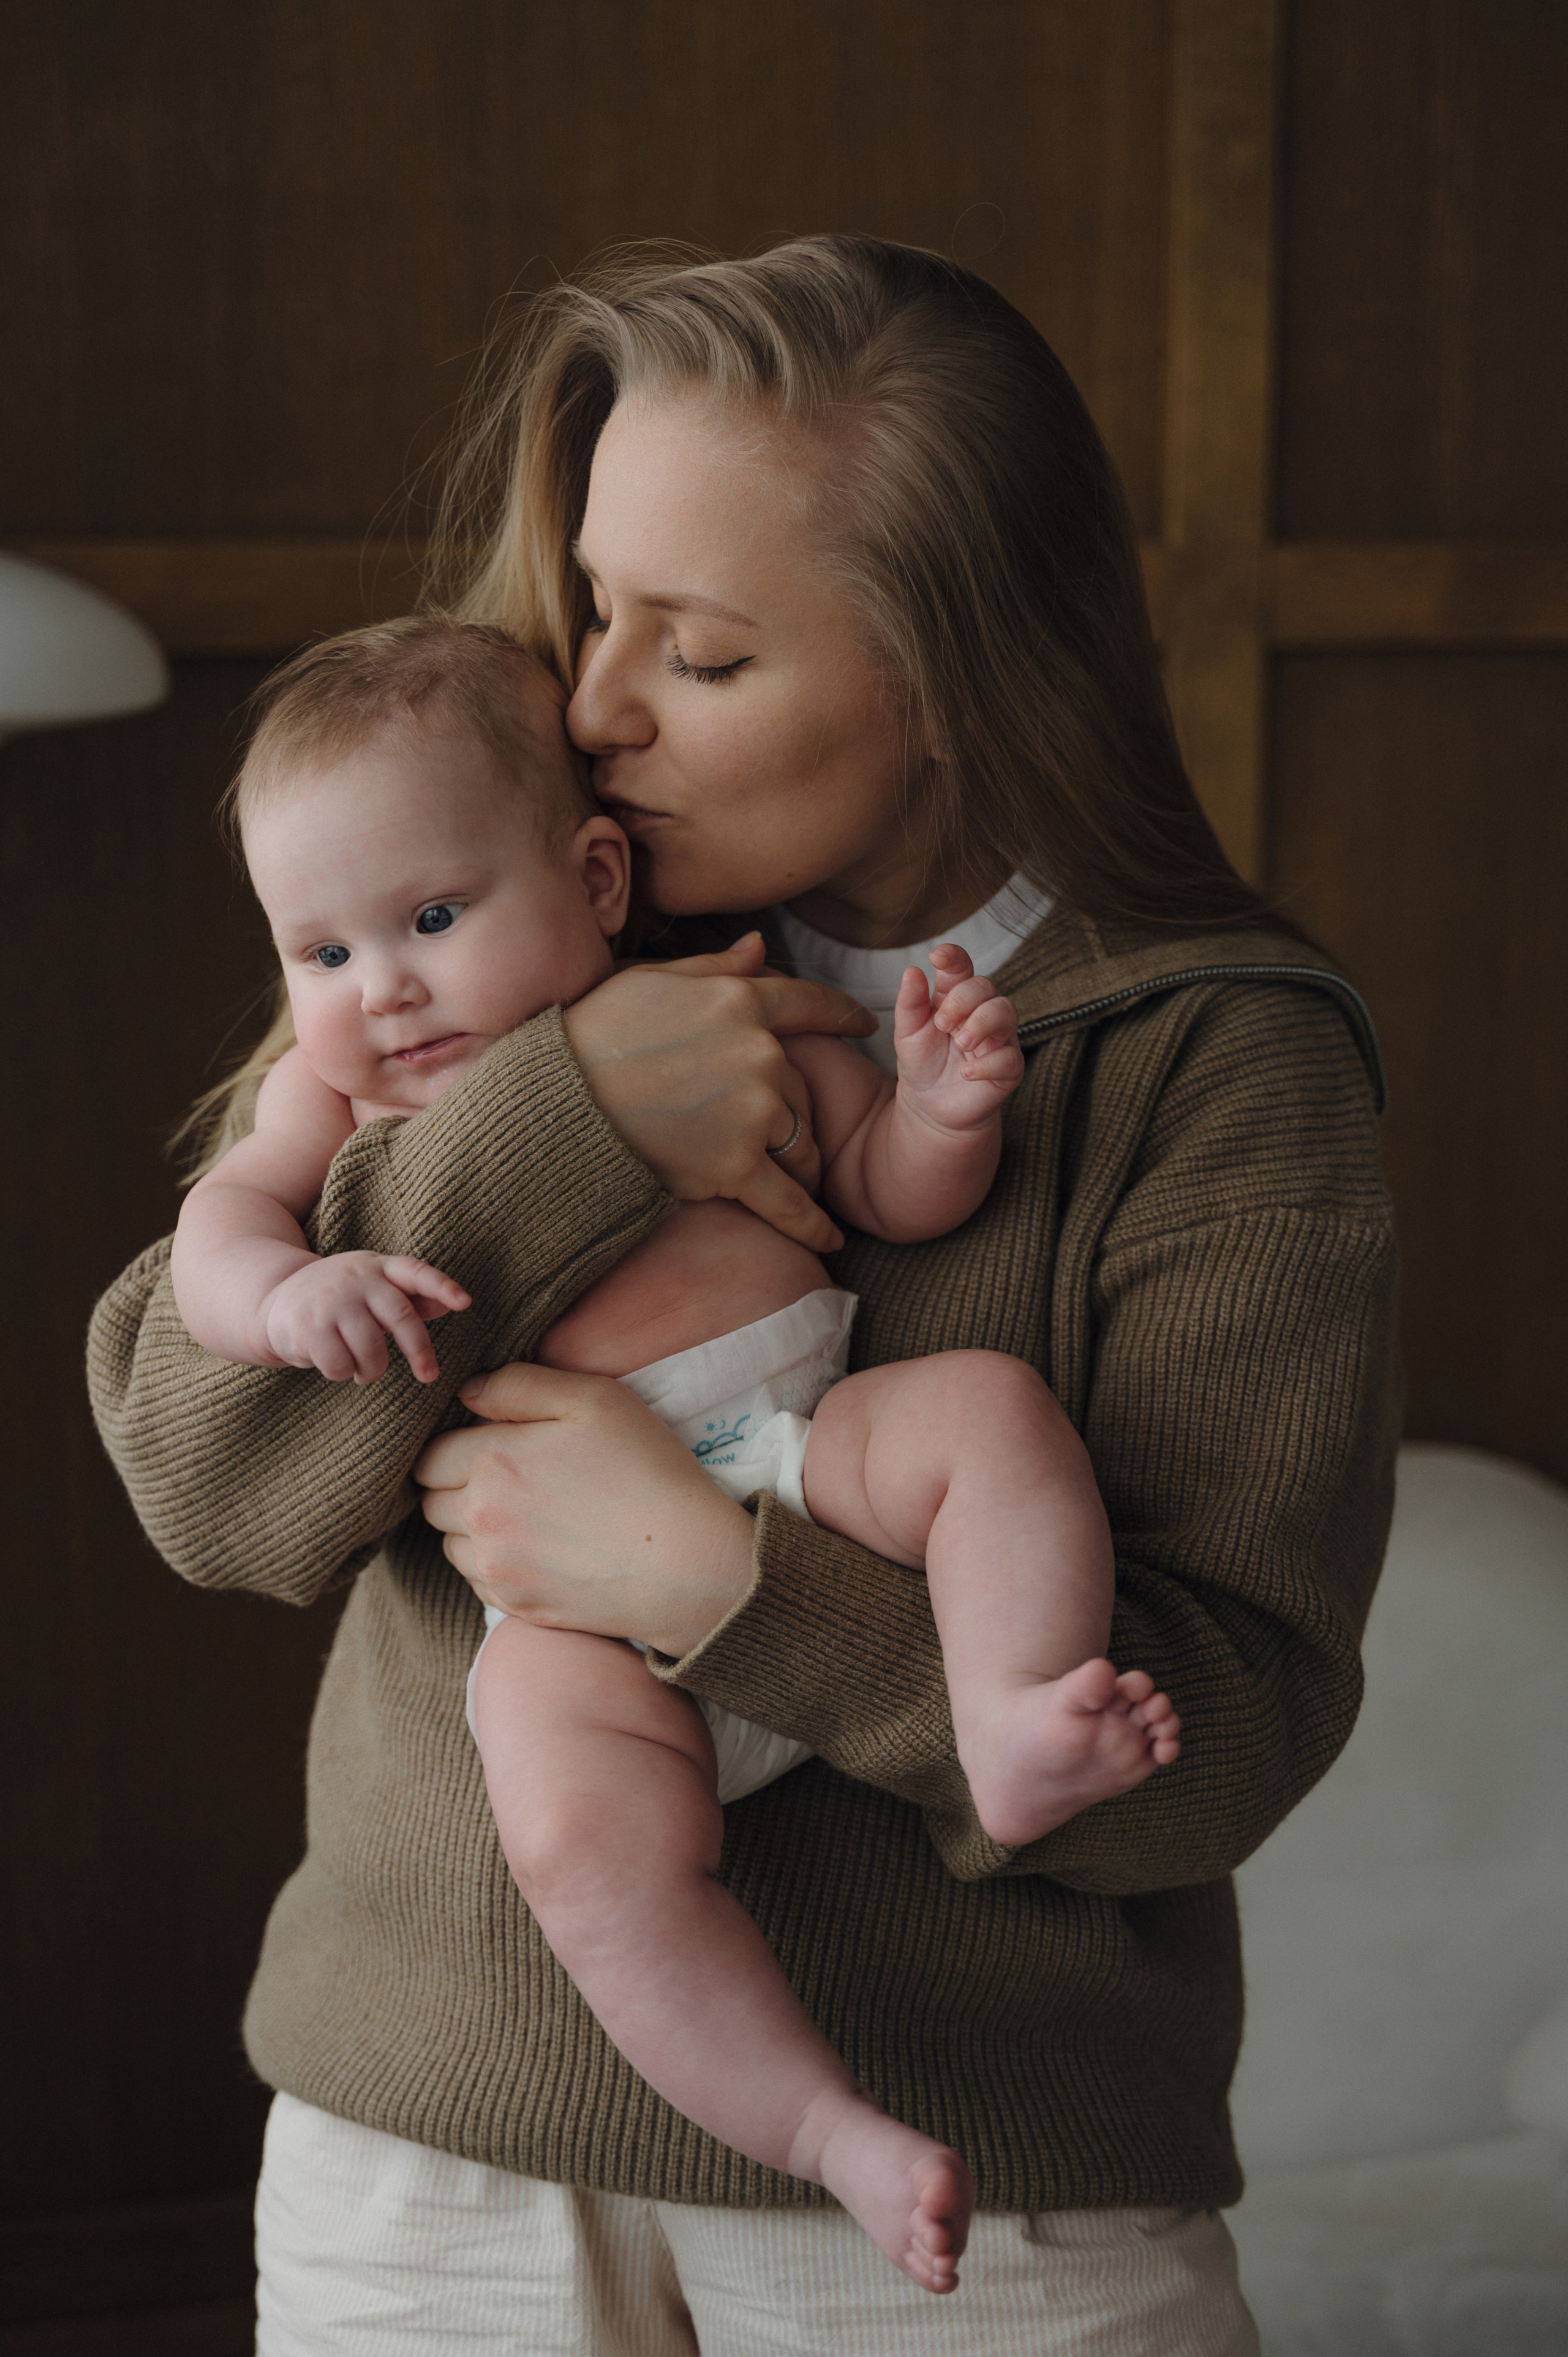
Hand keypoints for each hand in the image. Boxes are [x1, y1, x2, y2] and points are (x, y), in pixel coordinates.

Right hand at [261, 1253, 469, 1383]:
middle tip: (429, 1376)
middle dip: (420, 1351)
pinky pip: (341, 1366)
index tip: (465, 1302)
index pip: (415, 1271)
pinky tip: (335, 1364)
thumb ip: (409, 1297)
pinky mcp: (307, 1326)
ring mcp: (331, 1301)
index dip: (441, 1286)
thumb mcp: (373, 1289)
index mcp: (377, 1267)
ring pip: (372, 1351)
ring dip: (371, 1371)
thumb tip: (450, 1304)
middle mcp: (356, 1278)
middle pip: (401, 1317)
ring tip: (362, 1370)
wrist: (273, 1300)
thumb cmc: (338, 1299)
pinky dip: (343, 1374)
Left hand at [415, 1363, 754, 1656]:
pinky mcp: (516, 1606)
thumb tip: (468, 1392)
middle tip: (509, 1474)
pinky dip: (494, 1562)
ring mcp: (496, 1569)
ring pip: (450, 1542)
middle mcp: (481, 1519)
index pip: (428, 1454)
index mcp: (492, 1462)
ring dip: (470, 1525)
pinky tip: (539, 1548)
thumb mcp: (594, 1399)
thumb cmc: (647, 1470)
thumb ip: (520, 1385)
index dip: (452, 1442)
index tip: (486, 1440)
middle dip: (455, 1483)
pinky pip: (478, 1579)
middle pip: (431, 1499)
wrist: (685, 1564)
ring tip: (525, 1512)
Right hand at [562, 932, 875, 1252]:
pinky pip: (788, 1201)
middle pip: (800, 1088)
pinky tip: (830, 1239)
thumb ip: (716, 968)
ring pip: (799, 1142)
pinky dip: (811, 1225)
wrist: (560, 1099)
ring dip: (799, 1163)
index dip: (841, 1014)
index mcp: (740, 1001)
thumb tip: (760, 946)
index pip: (809, 1005)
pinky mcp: (735, 1165)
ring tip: (794, 1182)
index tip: (864, 1024)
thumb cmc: (594, 1032)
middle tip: (773, 1133)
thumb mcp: (653, 981)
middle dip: (793, 1112)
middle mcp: (759, 1053)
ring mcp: (752, 1111)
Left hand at [892, 946, 1024, 1130]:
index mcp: (954, 998)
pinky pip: (1010, 1057)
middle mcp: (980, 1012)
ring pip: (1006, 1013)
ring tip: (961, 1043)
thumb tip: (912, 971)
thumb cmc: (922, 1062)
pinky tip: (967, 1074)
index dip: (953, 957)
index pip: (961, 967)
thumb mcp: (907, 1033)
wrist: (930, 1106)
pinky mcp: (1008, 1068)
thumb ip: (909, 1004)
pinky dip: (988, 1064)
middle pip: (986, 986)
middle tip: (941, 1025)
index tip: (937, 957)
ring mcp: (998, 1039)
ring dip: (982, 1023)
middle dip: (963, 1000)